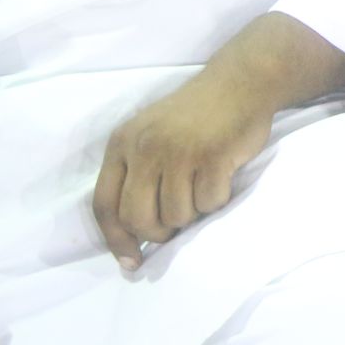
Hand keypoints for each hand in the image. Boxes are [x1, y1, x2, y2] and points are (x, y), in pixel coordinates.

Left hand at [92, 70, 274, 268]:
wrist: (239, 82)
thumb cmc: (194, 115)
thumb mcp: (150, 135)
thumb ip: (135, 175)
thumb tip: (131, 237)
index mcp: (122, 143)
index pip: (104, 205)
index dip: (116, 240)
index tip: (132, 262)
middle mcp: (145, 147)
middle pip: (137, 219)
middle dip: (158, 232)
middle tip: (176, 224)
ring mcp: (179, 151)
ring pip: (176, 216)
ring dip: (193, 213)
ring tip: (201, 188)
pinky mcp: (212, 156)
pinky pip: (209, 203)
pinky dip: (217, 200)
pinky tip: (221, 177)